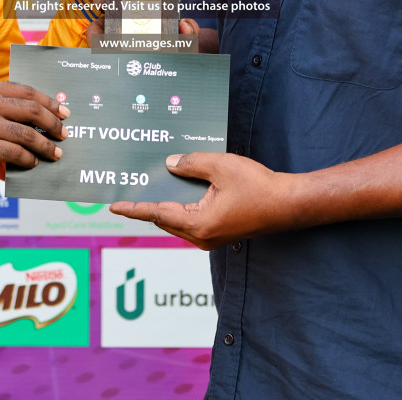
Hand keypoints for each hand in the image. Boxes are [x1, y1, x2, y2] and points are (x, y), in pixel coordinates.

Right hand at [0, 80, 68, 176]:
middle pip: (32, 110)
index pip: (27, 91)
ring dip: (45, 145)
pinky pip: (16, 153)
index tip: (62, 111)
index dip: (49, 101)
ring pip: (27, 133)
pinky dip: (28, 159)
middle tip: (64, 133)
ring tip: (55, 153)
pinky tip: (33, 163)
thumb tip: (32, 119)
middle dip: (53, 122)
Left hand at [109, 152, 293, 249]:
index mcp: (198, 223)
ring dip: (166, 205)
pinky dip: (181, 207)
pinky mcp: (218, 232)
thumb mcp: (221, 166)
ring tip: (153, 186)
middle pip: (165, 219)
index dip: (134, 208)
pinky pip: (191, 220)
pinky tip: (180, 189)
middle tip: (131, 188)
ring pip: (178, 220)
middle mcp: (201, 236)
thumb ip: (192, 164)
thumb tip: (170, 165)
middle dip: (148, 204)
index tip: (114, 206)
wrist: (287, 204)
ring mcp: (210, 237)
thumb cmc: (258, 186)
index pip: (157, 214)